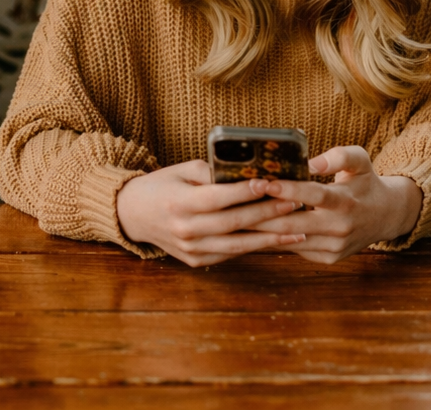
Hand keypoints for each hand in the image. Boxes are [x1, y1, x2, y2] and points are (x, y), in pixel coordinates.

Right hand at [116, 160, 306, 266]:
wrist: (132, 215)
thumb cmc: (161, 186)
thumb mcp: (180, 171)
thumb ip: (211, 172)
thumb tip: (247, 171)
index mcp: (179, 203)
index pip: (218, 198)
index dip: (245, 192)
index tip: (270, 183)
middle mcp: (185, 229)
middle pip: (233, 223)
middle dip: (267, 213)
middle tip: (296, 204)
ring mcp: (190, 249)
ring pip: (237, 245)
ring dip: (270, 238)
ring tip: (298, 230)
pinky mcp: (195, 261)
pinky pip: (230, 255)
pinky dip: (254, 248)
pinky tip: (276, 241)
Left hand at [251, 145, 423, 263]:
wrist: (385, 216)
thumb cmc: (365, 183)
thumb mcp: (360, 161)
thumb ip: (339, 156)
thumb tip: (311, 162)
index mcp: (346, 202)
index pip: (314, 195)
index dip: (288, 190)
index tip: (263, 182)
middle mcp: (340, 228)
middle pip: (294, 223)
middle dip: (262, 214)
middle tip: (235, 203)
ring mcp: (333, 247)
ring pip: (290, 239)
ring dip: (261, 230)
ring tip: (235, 217)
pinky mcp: (328, 258)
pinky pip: (294, 249)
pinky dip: (272, 240)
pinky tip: (251, 230)